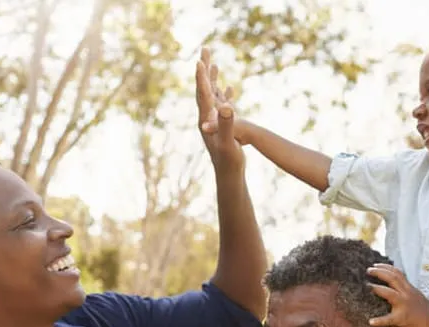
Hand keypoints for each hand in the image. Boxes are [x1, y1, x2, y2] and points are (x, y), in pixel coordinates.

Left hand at [196, 47, 244, 171]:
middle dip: (204, 70)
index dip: (201, 77)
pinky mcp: (222, 126)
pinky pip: (222, 105)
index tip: (199, 59)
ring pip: (211, 95)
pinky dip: (224, 93)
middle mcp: (207, 118)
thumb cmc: (228, 160)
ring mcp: (214, 122)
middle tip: (204, 50)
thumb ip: (227, 124)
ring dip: (212, 78)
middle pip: (204, 89)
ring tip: (212, 63)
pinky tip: (229, 88)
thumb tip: (226, 108)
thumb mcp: (228, 142)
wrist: (228, 175)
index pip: (203, 94)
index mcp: (207, 120)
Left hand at [366, 263, 428, 326]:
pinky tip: (371, 322)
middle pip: (393, 278)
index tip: (375, 264)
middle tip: (368, 270)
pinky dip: (379, 320)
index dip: (385, 267)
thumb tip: (388, 281)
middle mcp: (406, 293)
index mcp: (408, 287)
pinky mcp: (402, 318)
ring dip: (377, 288)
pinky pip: (389, 319)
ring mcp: (404, 305)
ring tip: (367, 286)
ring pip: (390, 293)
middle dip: (380, 272)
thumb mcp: (412, 293)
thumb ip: (402, 287)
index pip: (397, 273)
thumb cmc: (420, 307)